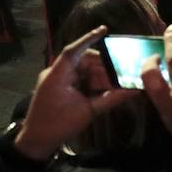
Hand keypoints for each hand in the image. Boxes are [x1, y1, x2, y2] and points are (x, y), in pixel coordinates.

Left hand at [14, 27, 136, 159]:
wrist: (36, 142)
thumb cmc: (58, 125)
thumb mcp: (87, 112)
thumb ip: (111, 99)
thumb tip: (135, 90)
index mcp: (58, 76)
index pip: (73, 51)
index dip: (88, 38)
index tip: (104, 29)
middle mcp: (56, 74)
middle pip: (84, 61)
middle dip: (104, 66)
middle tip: (123, 73)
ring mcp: (57, 81)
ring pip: (84, 70)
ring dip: (100, 76)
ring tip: (117, 84)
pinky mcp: (60, 88)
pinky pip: (79, 79)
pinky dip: (93, 83)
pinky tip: (107, 89)